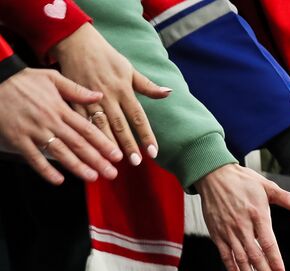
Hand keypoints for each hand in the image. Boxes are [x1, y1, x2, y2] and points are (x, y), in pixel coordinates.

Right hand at [0, 67, 118, 183]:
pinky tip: (58, 180)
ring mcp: (33, 131)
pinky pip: (33, 157)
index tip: (117, 155)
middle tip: (111, 173)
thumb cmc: (23, 80)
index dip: (103, 143)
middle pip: (77, 144)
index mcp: (60, 108)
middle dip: (96, 160)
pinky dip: (45, 170)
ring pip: (59, 152)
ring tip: (92, 177)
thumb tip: (99, 95)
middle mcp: (49, 121)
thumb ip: (76, 90)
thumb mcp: (52, 78)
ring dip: (77, 167)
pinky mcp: (18, 138)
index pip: (87, 129)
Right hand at [52, 23, 169, 165]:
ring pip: (100, 125)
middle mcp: (108, 96)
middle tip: (135, 163)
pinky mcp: (74, 98)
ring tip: (114, 161)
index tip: (153, 153)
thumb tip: (168, 92)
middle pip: (120, 125)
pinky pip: (81, 119)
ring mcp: (89, 98)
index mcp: (123, 89)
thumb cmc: (106, 56)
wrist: (75, 42)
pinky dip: (86, 134)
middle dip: (128, 145)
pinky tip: (90, 148)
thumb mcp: (129, 69)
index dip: (147, 135)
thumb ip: (147, 86)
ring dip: (107, 143)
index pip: (138, 117)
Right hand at [194, 164, 289, 270]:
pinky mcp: (216, 232)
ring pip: (240, 258)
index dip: (275, 260)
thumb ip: (286, 198)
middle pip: (255, 255)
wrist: (213, 174)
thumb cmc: (242, 180)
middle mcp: (242, 226)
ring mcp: (228, 231)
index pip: (268, 243)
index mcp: (258, 215)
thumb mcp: (266, 186)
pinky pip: (224, 254)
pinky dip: (231, 267)